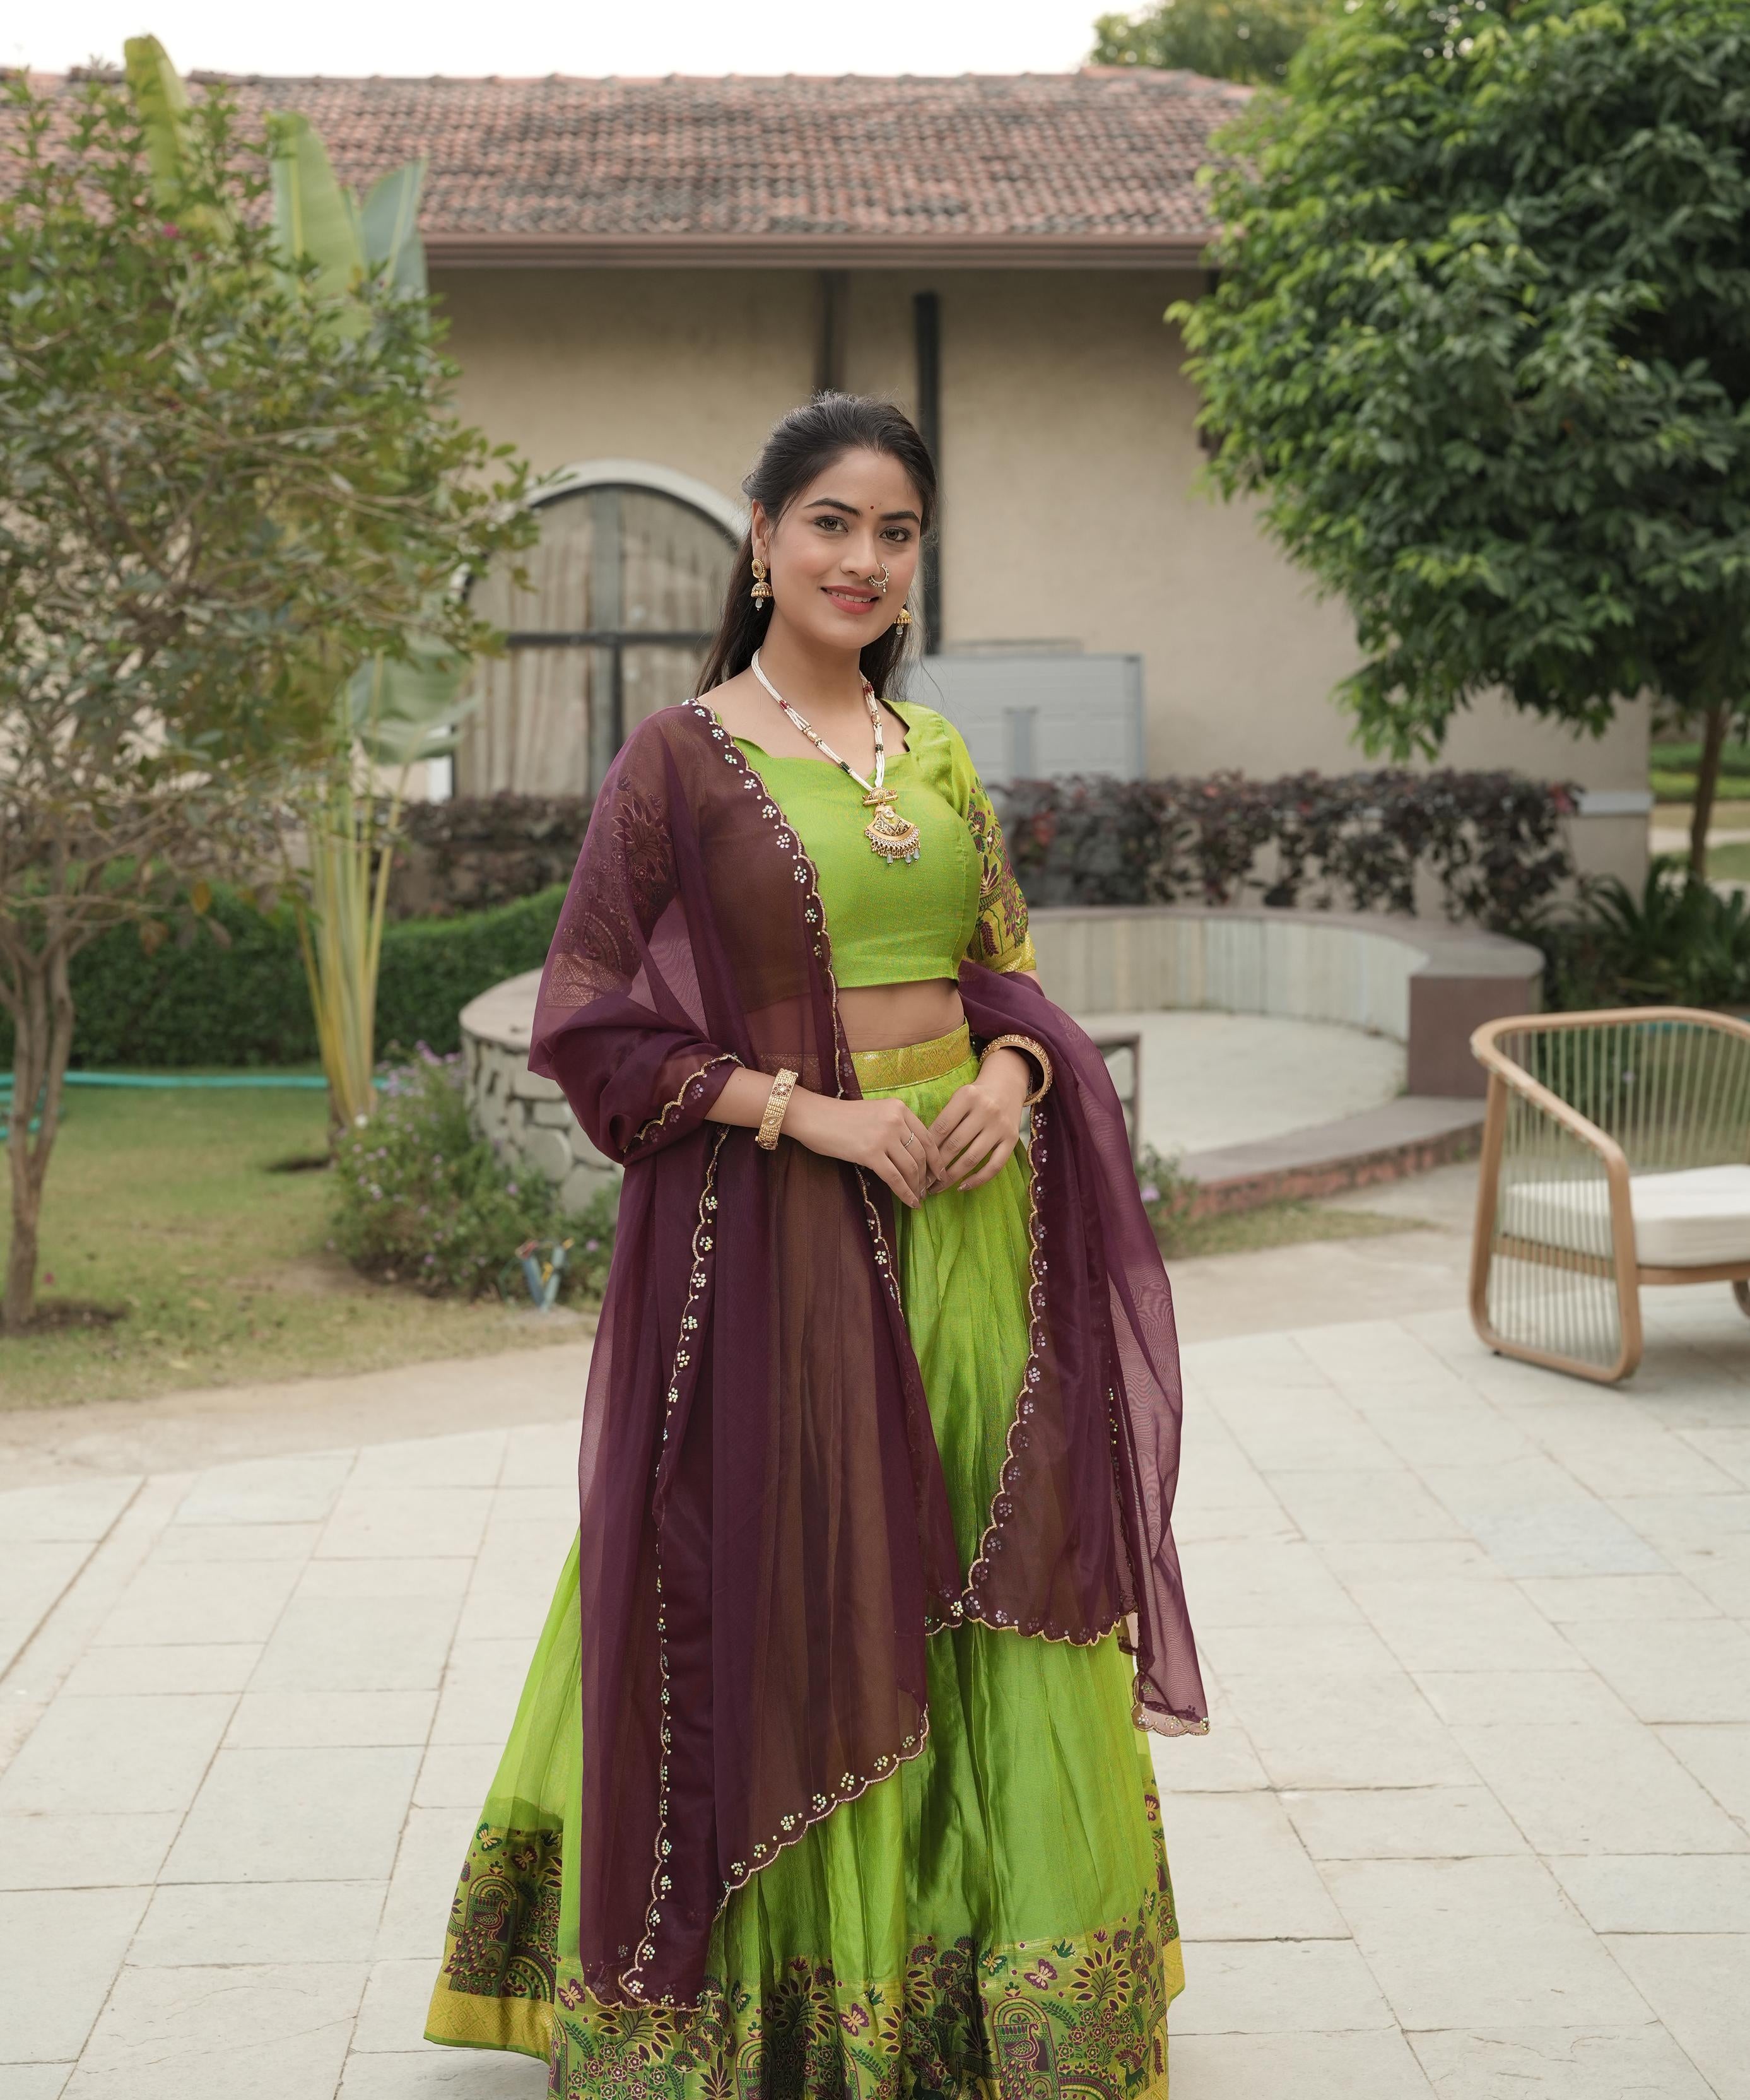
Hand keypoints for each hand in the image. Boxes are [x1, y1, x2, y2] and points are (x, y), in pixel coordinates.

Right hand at [784, 1089, 944, 1209]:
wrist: (814, 1117)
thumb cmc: (841, 1117)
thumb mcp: (875, 1113)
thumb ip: (895, 1126)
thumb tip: (912, 1154)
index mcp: (899, 1108)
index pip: (927, 1137)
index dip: (936, 1159)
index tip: (938, 1173)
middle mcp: (895, 1120)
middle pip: (921, 1154)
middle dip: (927, 1176)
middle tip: (928, 1190)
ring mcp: (884, 1136)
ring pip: (910, 1167)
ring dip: (917, 1187)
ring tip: (918, 1198)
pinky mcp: (870, 1153)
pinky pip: (894, 1178)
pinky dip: (905, 1193)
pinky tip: (910, 1202)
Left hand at [926, 1048, 1028, 1193]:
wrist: (1007, 1085)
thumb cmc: (975, 1096)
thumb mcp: (958, 1098)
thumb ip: (944, 1119)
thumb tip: (924, 1151)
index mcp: (967, 1097)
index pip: (942, 1127)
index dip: (928, 1148)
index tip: (917, 1164)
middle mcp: (986, 1110)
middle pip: (955, 1144)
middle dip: (936, 1166)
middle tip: (923, 1181)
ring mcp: (1000, 1126)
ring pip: (972, 1158)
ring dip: (952, 1177)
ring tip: (938, 1187)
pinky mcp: (1012, 1139)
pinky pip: (994, 1166)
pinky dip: (978, 1179)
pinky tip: (962, 1187)